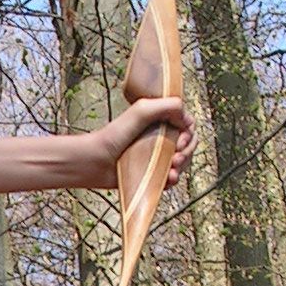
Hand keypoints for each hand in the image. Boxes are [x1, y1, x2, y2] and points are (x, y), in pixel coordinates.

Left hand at [78, 96, 192, 190]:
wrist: (96, 161)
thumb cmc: (114, 135)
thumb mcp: (142, 110)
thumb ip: (167, 105)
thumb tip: (186, 118)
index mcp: (161, 120)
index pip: (187, 125)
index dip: (189, 134)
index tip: (181, 141)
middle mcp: (160, 137)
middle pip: (188, 144)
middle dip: (188, 152)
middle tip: (177, 158)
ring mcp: (156, 156)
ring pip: (182, 162)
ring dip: (183, 167)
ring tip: (173, 170)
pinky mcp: (151, 173)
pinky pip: (170, 177)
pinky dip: (173, 179)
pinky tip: (169, 179)